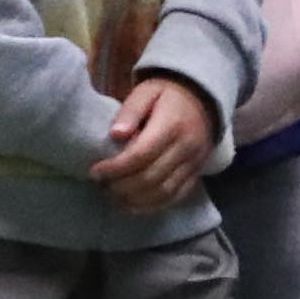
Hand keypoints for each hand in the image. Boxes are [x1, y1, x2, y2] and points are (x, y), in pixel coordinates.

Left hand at [93, 72, 219, 211]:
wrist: (204, 98)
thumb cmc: (168, 94)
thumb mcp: (146, 91)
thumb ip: (130, 110)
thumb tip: (115, 135)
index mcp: (171, 125)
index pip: (140, 155)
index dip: (115, 168)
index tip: (95, 171)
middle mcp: (186, 148)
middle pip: (150, 178)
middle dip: (121, 186)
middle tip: (101, 186)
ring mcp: (194, 164)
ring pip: (163, 192)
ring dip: (135, 200)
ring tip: (113, 197)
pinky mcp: (196, 174)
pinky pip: (176, 197)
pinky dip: (153, 206)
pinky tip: (133, 205)